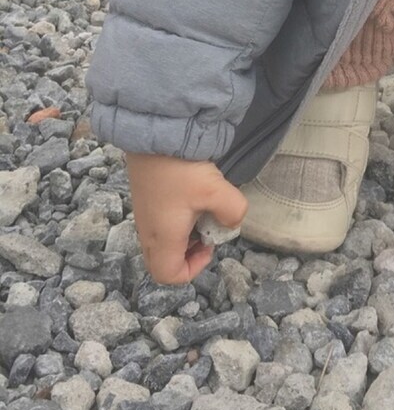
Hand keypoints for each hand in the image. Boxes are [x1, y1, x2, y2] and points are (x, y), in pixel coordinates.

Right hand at [126, 153, 247, 284]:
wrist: (154, 135)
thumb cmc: (180, 167)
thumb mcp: (215, 190)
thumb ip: (232, 211)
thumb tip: (233, 221)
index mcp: (162, 237)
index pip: (168, 275)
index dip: (192, 270)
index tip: (209, 246)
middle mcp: (148, 231)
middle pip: (163, 261)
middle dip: (188, 254)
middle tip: (205, 231)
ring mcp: (144, 215)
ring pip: (162, 241)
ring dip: (185, 235)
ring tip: (202, 210)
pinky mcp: (146, 199)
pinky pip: (160, 222)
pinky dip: (178, 219)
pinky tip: (192, 195)